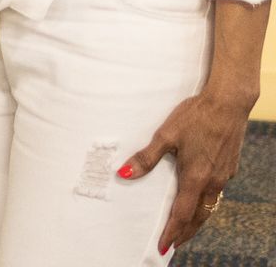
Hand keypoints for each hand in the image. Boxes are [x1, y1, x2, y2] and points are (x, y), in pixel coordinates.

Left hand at [120, 87, 253, 253]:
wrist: (228, 103)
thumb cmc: (195, 117)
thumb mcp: (166, 135)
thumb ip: (146, 157)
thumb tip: (124, 174)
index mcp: (196, 177)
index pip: (182, 214)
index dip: (172, 232)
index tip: (163, 247)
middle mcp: (213, 181)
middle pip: (198, 217)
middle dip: (185, 233)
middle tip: (173, 246)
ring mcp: (223, 175)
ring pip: (209, 207)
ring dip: (196, 221)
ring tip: (184, 230)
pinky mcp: (228, 167)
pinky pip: (216, 194)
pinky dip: (205, 205)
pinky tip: (198, 201)